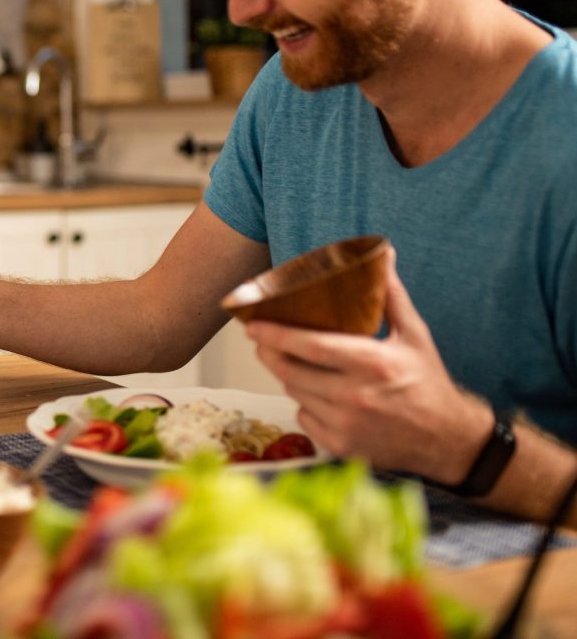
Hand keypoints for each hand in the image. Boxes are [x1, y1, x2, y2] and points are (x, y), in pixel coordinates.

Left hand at [245, 247, 489, 480]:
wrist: (449, 441)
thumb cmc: (428, 382)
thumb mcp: (414, 335)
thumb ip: (392, 295)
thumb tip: (383, 254)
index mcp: (372, 364)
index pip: (310, 347)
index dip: (275, 335)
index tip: (252, 325)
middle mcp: (355, 396)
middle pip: (290, 371)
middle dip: (269, 352)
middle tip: (261, 338)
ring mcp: (346, 425)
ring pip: (294, 393)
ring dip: (287, 375)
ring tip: (291, 360)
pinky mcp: (341, 447)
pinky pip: (304, 418)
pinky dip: (304, 404)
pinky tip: (316, 393)